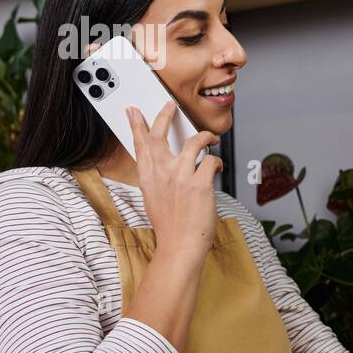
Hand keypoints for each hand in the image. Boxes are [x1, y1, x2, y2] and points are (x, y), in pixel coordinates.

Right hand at [126, 101, 222, 259]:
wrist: (180, 247)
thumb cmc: (171, 227)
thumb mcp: (154, 199)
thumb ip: (157, 179)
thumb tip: (164, 166)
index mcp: (148, 178)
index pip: (140, 145)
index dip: (136, 125)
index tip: (133, 111)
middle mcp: (162, 174)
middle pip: (159, 135)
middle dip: (164, 116)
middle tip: (170, 105)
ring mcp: (180, 177)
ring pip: (193, 142)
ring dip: (205, 136)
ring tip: (211, 138)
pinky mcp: (200, 183)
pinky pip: (211, 160)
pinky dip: (218, 161)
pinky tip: (219, 167)